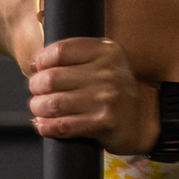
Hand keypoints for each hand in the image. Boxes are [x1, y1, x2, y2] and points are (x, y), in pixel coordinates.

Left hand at [27, 37, 155, 149]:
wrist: (142, 120)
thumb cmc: (115, 90)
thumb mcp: (105, 61)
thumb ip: (77, 53)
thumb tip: (37, 54)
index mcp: (106, 51)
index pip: (59, 51)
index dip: (40, 61)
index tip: (37, 69)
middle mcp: (108, 73)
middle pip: (52, 77)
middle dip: (36, 86)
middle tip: (37, 91)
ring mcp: (106, 99)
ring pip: (54, 103)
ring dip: (38, 107)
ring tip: (39, 108)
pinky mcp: (103, 123)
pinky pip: (63, 125)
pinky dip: (46, 126)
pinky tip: (43, 124)